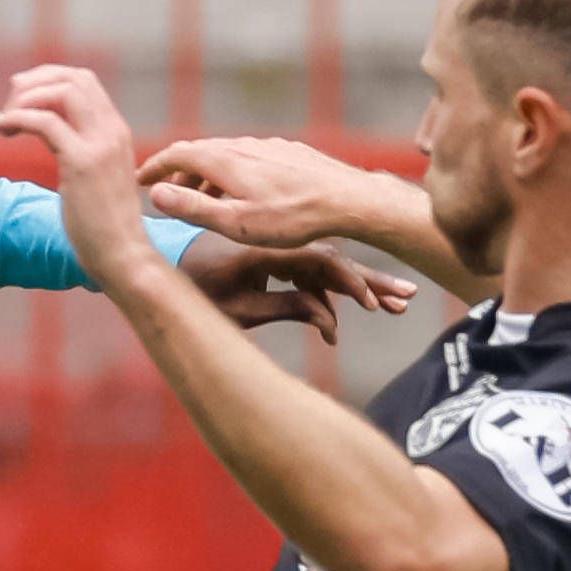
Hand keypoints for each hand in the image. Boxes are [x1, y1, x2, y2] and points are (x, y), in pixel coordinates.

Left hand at [0, 63, 164, 292]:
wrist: (122, 256)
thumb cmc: (103, 226)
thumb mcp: (93, 176)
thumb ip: (78, 149)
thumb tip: (49, 133)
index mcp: (115, 131)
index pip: (83, 81)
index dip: (47, 80)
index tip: (21, 100)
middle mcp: (111, 130)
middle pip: (72, 77)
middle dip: (34, 81)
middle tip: (8, 105)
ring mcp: (99, 145)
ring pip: (61, 91)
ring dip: (24, 99)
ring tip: (2, 122)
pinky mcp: (82, 163)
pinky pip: (44, 122)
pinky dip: (16, 118)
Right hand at [138, 134, 428, 252]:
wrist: (348, 201)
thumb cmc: (292, 218)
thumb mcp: (235, 223)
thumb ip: (193, 208)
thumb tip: (154, 194)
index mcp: (225, 160)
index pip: (176, 154)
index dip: (153, 166)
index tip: (137, 179)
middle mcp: (243, 146)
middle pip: (200, 153)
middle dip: (177, 171)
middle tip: (164, 191)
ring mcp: (268, 147)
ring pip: (226, 155)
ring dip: (205, 174)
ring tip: (200, 197)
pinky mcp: (288, 154)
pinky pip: (249, 158)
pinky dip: (232, 172)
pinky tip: (241, 192)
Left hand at [173, 236, 416, 344]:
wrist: (163, 271)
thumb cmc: (194, 291)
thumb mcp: (239, 309)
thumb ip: (286, 310)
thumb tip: (331, 324)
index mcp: (266, 250)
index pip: (320, 261)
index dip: (350, 282)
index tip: (373, 304)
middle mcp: (277, 246)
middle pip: (333, 260)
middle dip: (371, 282)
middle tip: (407, 298)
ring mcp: (276, 253)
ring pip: (325, 268)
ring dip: (358, 287)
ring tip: (396, 305)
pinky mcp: (273, 262)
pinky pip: (308, 276)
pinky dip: (327, 294)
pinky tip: (340, 321)